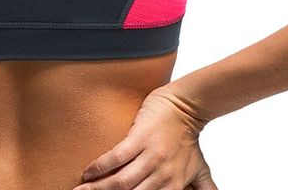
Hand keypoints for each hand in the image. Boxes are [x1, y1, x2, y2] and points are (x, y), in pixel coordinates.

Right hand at [72, 87, 216, 189]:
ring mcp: (150, 156)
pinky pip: (116, 156)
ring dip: (98, 188)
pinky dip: (100, 166)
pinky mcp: (139, 137)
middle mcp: (162, 175)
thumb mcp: (200, 170)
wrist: (187, 106)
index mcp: (174, 185)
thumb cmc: (190, 138)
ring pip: (120, 182)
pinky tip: (87, 172)